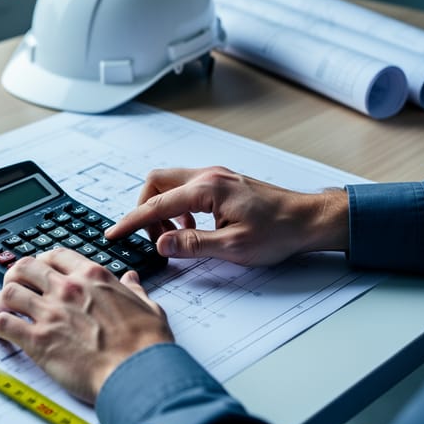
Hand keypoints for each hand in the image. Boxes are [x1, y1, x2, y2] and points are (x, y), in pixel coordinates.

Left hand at [0, 249, 173, 402]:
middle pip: (26, 267)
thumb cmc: (146, 345)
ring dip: (1, 300)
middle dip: (16, 275)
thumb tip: (131, 280)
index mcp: (93, 277)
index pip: (57, 255)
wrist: (138, 373)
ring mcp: (50, 312)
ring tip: (2, 309)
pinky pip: (3, 323)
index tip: (40, 269)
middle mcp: (68, 289)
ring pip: (9, 292)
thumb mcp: (148, 307)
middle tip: (15, 286)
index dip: (43, 260)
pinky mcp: (37, 340)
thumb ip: (134, 291)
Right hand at [106, 166, 348, 265]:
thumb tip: (161, 244)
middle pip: (156, 183)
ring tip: (174, 237)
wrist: (310, 219)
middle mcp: (208, 175)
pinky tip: (191, 228)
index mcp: (207, 189)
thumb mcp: (234, 247)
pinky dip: (178, 207)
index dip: (131, 222)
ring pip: (170, 184)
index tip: (113, 234)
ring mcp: (215, 176)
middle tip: (150, 238)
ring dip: (162, 209)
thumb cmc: (280, 231)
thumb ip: (192, 244)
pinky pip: (186, 189)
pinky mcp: (222, 183)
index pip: (156, 205)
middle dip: (144, 210)